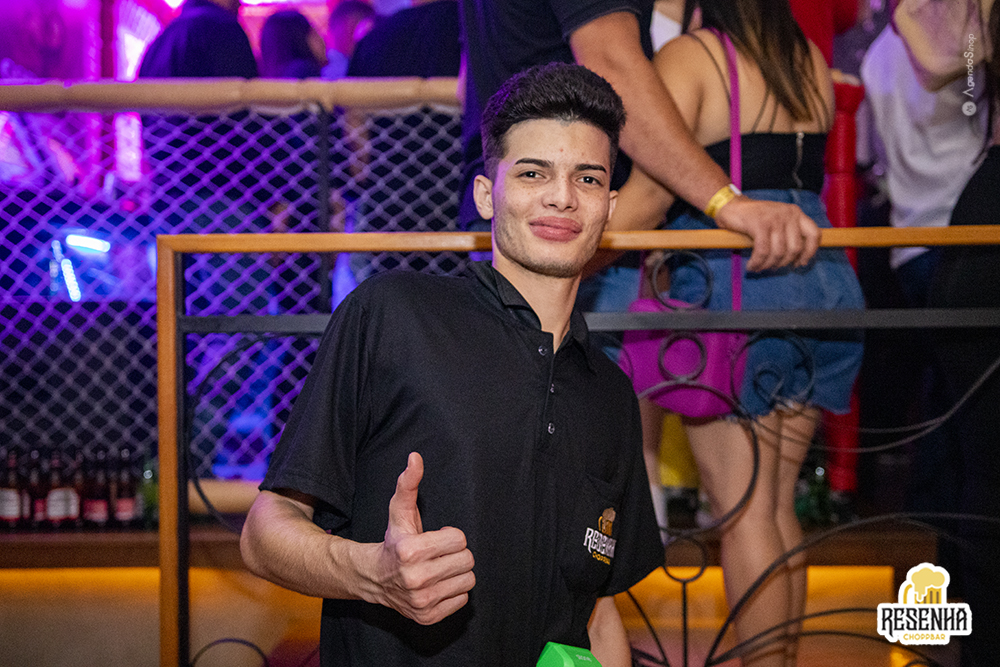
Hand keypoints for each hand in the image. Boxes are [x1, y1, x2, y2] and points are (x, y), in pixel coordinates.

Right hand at [372, 452, 475, 624]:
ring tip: (439, 568)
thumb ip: (409, 484)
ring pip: (468, 581)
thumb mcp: (399, 512)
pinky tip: (437, 584)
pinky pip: (462, 600)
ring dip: (456, 573)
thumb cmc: (393, 541)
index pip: (460, 540)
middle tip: (438, 554)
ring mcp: (422, 602)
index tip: (435, 539)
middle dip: (455, 554)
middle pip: (467, 560)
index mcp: (410, 551)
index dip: (450, 536)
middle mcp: (415, 579)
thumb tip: (415, 457)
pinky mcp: (427, 617)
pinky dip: (452, 591)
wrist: (373, 578)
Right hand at [714, 196, 819, 271]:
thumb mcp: (778, 221)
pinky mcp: (760, 224)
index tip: (800, 263)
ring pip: (778, 252)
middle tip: (772, 267)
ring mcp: (774, 218)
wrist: (731, 206)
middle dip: (783, 263)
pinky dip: (757, 262)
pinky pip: (762, 251)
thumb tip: (798, 260)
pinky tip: (752, 266)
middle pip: (795, 248)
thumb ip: (789, 234)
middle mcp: (788, 214)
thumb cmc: (754, 218)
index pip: (814, 234)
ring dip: (768, 265)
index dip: (810, 252)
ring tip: (759, 268)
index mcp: (796, 213)